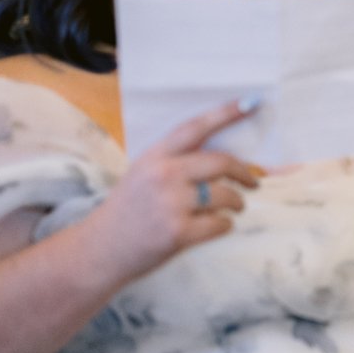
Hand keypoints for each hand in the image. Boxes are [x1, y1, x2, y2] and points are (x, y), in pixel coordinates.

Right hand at [95, 97, 262, 277]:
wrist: (99, 250)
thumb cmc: (128, 211)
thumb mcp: (144, 174)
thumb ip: (176, 162)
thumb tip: (224, 156)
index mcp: (155, 156)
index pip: (196, 127)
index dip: (226, 113)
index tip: (251, 102)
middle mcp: (163, 175)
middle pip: (221, 162)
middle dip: (244, 172)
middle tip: (253, 180)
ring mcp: (171, 204)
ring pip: (226, 195)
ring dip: (237, 202)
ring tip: (235, 206)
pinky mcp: (178, 233)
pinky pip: (220, 224)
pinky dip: (224, 225)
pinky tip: (217, 226)